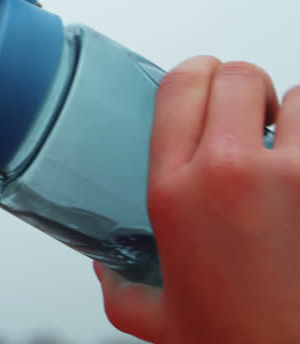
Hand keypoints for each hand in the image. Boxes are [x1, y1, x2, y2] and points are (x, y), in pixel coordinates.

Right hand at [95, 56, 299, 342]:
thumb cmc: (234, 341)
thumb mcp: (153, 315)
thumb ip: (120, 285)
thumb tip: (107, 269)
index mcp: (173, 189)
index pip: (180, 84)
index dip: (196, 71)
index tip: (202, 82)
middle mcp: (227, 171)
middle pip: (237, 75)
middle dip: (243, 87)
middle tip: (248, 114)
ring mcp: (290, 176)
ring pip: (296, 96)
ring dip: (291, 114)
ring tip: (286, 143)